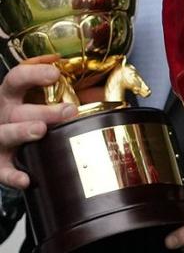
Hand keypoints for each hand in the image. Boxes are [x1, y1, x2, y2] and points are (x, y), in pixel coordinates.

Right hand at [0, 58, 79, 187]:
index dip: (34, 74)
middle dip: (42, 110)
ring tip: (40, 130)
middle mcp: (3, 115)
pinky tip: (26, 179)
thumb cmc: (32, 115)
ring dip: (20, 132)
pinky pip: (2, 170)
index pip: (17, 78)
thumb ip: (74, 91)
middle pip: (17, 110)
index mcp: (14, 95)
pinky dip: (12, 175)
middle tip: (68, 110)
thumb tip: (105, 90)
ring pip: (4, 134)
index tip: (55, 73)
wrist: (5, 143)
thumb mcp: (46, 99)